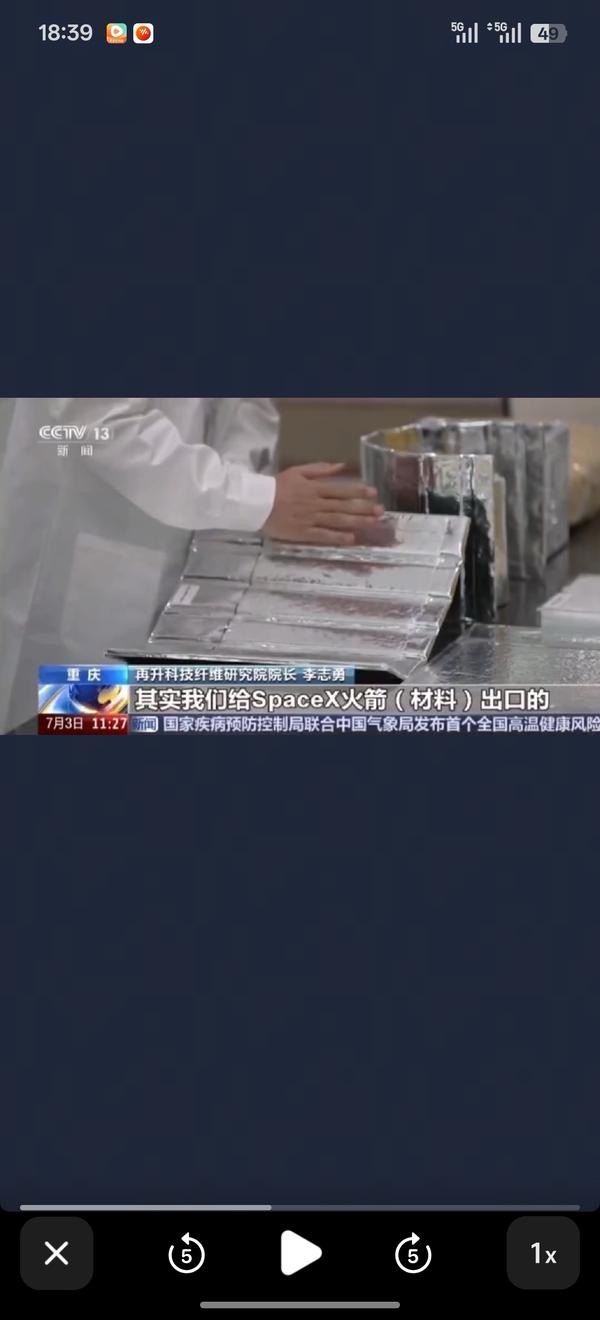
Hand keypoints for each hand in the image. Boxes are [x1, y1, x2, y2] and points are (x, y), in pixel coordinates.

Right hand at [261, 463, 383, 546]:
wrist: (256, 504)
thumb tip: (342, 466)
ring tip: (372, 523)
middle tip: (380, 511)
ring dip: (356, 522)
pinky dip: (337, 537)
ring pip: (337, 521)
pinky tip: (351, 539)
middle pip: (343, 506)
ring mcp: (310, 519)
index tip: (373, 493)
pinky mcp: (303, 533)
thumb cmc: (276, 486)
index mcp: (313, 488)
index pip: (340, 490)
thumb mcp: (298, 471)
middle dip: (363, 508)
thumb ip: (320, 469)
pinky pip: (323, 536)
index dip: (358, 491)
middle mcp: (315, 504)